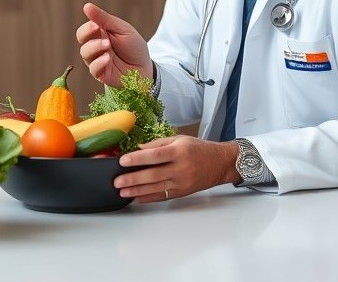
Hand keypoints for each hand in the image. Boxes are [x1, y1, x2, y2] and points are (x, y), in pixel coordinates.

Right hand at [76, 2, 153, 86]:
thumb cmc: (134, 47)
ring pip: (85, 53)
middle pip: (81, 39)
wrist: (145, 67)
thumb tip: (87, 6)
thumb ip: (104, 19)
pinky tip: (107, 58)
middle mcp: (95, 47)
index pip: (85, 29)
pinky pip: (93, 69)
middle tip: (99, 31)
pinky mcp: (101, 74)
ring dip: (95, 47)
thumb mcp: (122, 29)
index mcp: (99, 34)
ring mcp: (96, 60)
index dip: (87, 27)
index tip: (96, 25)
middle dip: (88, 34)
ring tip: (107, 46)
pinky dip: (98, 63)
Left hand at [113, 135, 239, 200]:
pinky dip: (149, 198)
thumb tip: (139, 149)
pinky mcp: (182, 192)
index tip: (122, 161)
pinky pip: (163, 196)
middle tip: (117, 182)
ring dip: (137, 191)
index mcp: (179, 152)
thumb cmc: (199, 149)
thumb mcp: (179, 139)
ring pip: (156, 188)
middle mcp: (181, 168)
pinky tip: (137, 198)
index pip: (154, 156)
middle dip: (132, 179)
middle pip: (153, 175)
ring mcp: (182, 182)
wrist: (221, 163)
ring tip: (123, 192)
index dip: (137, 159)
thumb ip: (158, 144)